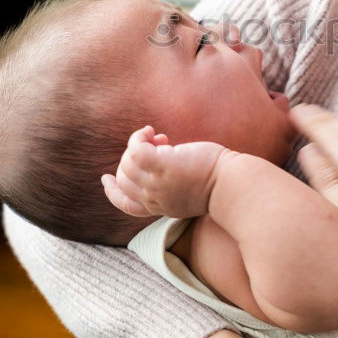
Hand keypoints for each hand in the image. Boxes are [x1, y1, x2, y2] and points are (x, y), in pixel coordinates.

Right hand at [101, 125, 229, 218]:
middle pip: (123, 180)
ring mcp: (154, 183)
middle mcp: (153, 199)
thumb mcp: (189, 190)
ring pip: (126, 163)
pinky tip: (150, 130)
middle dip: (131, 160)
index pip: (126, 205)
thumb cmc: (220, 184)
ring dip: (137, 145)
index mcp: (160, 207)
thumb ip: (171, 182)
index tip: (106, 179)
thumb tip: (164, 154)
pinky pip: (134, 149)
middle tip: (158, 145)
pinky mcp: (161, 165)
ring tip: (159, 137)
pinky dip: (138, 137)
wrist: (232, 186)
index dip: (113, 192)